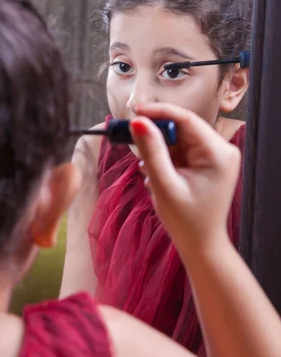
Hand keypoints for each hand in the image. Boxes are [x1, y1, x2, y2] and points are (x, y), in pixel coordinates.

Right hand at [130, 103, 240, 250]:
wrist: (201, 244)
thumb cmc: (185, 220)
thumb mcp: (164, 185)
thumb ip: (151, 151)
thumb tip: (138, 122)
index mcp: (218, 154)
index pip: (186, 120)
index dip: (159, 112)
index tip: (134, 112)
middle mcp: (222, 150)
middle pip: (183, 128)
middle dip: (157, 136)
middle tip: (133, 144)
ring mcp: (217, 156)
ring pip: (180, 139)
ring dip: (160, 151)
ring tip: (150, 173)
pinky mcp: (209, 163)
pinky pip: (183, 150)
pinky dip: (167, 158)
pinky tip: (158, 176)